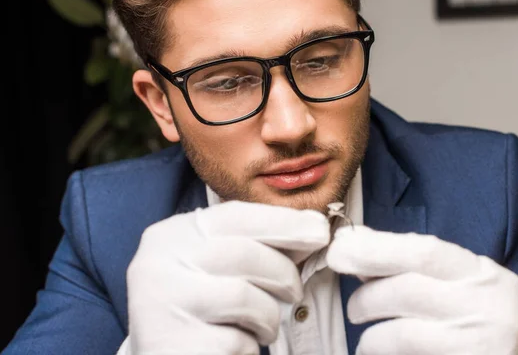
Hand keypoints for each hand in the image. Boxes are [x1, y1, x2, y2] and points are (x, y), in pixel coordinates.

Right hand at [123, 200, 329, 354]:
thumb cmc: (198, 305)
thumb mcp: (219, 264)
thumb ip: (257, 244)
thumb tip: (314, 227)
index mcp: (171, 235)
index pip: (233, 216)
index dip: (282, 222)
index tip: (319, 231)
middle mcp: (158, 263)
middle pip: (244, 255)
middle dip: (283, 274)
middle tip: (294, 291)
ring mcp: (161, 305)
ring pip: (244, 298)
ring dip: (269, 316)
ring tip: (263, 326)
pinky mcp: (174, 345)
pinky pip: (235, 341)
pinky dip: (249, 346)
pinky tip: (238, 345)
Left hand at [327, 226, 517, 354]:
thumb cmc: (459, 325)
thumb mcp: (443, 286)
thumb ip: (402, 262)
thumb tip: (351, 239)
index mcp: (481, 273)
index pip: (425, 250)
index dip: (376, 247)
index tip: (339, 248)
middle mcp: (489, 304)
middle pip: (410, 288)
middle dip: (367, 295)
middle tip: (352, 307)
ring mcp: (481, 341)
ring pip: (403, 332)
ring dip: (371, 334)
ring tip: (364, 335)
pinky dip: (379, 351)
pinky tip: (373, 351)